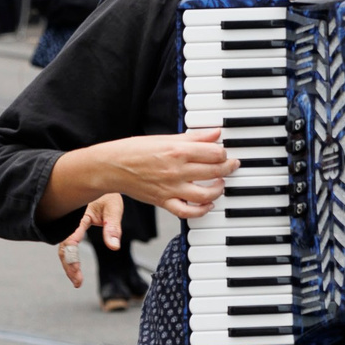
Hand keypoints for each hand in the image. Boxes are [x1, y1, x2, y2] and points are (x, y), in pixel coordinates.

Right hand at [57, 193, 125, 287]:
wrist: (102, 179)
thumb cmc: (108, 193)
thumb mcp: (114, 207)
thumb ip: (113, 227)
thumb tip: (114, 247)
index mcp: (78, 215)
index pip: (70, 240)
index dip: (72, 258)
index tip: (77, 273)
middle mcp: (70, 220)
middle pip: (64, 247)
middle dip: (69, 265)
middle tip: (77, 282)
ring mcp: (69, 224)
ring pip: (64, 247)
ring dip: (68, 264)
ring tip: (77, 280)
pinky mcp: (72, 227)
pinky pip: (68, 244)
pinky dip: (70, 257)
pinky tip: (75, 269)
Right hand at [104, 129, 238, 219]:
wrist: (111, 167)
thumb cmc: (135, 150)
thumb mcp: (165, 138)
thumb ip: (193, 137)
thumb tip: (216, 133)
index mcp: (177, 150)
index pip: (214, 153)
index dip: (224, 152)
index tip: (225, 152)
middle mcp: (176, 170)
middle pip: (214, 171)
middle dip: (229, 168)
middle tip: (232, 165)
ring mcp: (170, 188)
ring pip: (206, 194)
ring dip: (219, 189)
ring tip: (221, 183)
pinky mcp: (164, 201)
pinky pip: (187, 211)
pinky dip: (201, 210)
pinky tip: (208, 204)